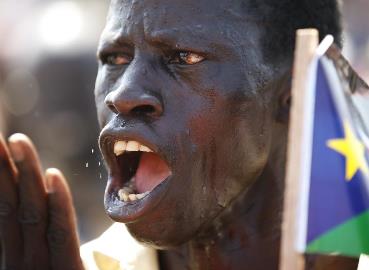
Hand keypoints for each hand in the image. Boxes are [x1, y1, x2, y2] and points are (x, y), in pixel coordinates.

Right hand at [0, 133, 83, 269]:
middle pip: (14, 205)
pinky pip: (61, 234)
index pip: (8, 209)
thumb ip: (45, 241)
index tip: (1, 149)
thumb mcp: (47, 266)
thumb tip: (41, 203)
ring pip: (32, 212)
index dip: (3, 178)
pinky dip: (57, 203)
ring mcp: (39, 267)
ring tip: (18, 140)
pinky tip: (52, 175)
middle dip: (5, 168)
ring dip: (24, 174)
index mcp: (19, 253)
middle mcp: (23, 257)